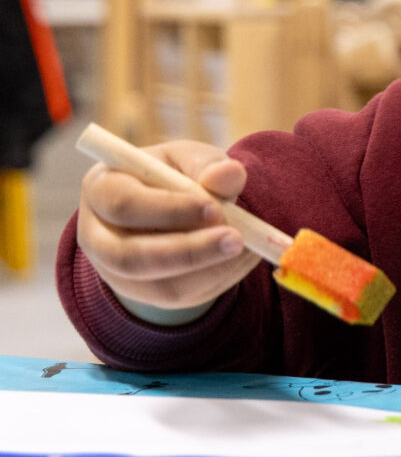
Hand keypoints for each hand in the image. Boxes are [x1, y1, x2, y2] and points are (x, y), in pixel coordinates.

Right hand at [76, 141, 255, 323]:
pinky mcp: (143, 293)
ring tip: (247, 247)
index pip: (123, 205)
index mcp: (101, 189)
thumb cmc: (177, 176)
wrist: (175, 208)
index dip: (169, 209)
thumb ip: (207, 164)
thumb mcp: (189, 159)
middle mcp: (97, 235)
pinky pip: (180, 297)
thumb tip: (228, 174)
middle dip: (188, 251)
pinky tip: (242, 258)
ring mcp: (115, 271)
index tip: (214, 208)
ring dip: (209, 269)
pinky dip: (219, 279)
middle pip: (129, 257)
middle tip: (236, 239)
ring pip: (158, 286)